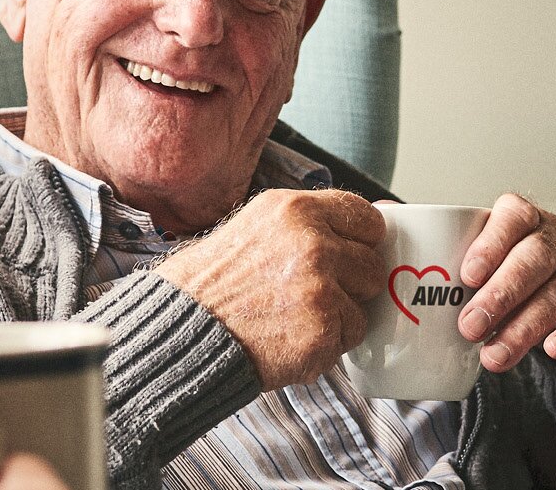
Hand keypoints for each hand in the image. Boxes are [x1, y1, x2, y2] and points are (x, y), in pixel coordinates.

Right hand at [155, 189, 384, 389]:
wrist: (183, 328)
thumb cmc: (213, 283)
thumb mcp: (257, 228)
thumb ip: (308, 226)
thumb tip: (366, 233)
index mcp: (296, 209)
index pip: (367, 219)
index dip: (360, 243)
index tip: (346, 257)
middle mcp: (313, 242)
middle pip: (372, 265)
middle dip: (350, 284)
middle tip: (307, 294)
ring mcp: (320, 287)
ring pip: (363, 304)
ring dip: (339, 316)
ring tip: (294, 317)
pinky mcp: (322, 328)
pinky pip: (349, 338)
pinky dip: (326, 345)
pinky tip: (290, 338)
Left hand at [457, 193, 555, 371]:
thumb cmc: (525, 285)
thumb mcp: (493, 270)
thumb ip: (453, 264)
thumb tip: (395, 247)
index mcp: (527, 221)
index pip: (512, 218)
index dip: (490, 244)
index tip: (467, 276)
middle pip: (535, 258)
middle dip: (500, 294)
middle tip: (470, 327)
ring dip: (524, 327)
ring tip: (494, 356)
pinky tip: (553, 349)